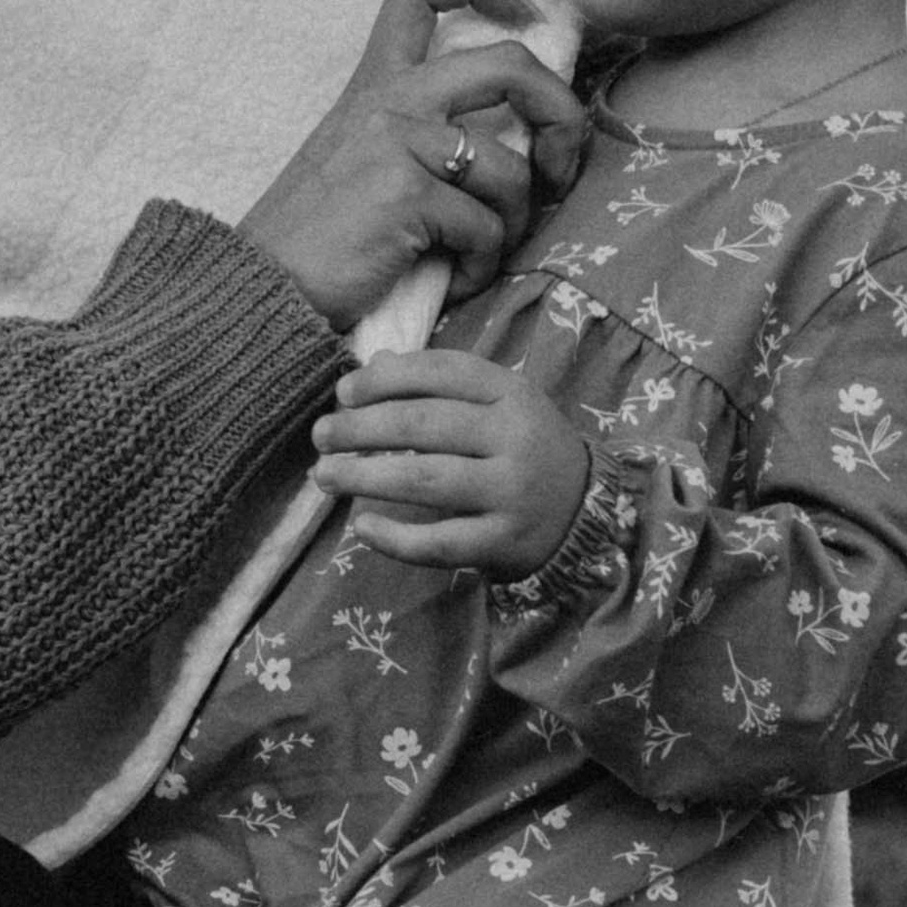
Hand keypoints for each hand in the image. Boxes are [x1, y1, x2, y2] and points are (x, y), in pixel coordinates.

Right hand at [238, 0, 585, 329]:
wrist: (261, 287)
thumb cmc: (316, 235)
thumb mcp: (358, 154)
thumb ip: (415, 129)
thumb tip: (507, 137)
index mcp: (375, 82)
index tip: (522, 16)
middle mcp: (389, 99)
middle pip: (510, 65)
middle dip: (561, 113)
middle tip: (560, 165)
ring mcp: (398, 144)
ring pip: (510, 170)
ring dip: (515, 224)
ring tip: (482, 254)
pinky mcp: (406, 195)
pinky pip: (486, 229)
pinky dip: (484, 265)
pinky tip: (458, 280)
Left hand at [312, 346, 591, 573]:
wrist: (586, 511)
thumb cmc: (524, 448)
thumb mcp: (497, 404)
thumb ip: (439, 384)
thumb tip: (373, 364)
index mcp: (512, 393)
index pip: (440, 372)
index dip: (385, 379)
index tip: (344, 393)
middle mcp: (514, 438)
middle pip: (423, 425)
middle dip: (360, 428)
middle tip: (320, 435)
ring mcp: (512, 492)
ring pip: (425, 480)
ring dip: (364, 477)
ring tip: (325, 475)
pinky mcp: (504, 542)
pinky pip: (441, 542)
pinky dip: (396, 537)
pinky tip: (363, 528)